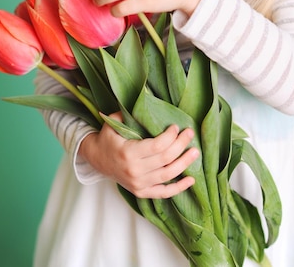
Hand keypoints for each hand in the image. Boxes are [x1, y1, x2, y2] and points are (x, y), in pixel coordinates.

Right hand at [79, 113, 199, 197]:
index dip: (170, 136)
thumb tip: (146, 100)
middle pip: (165, 159)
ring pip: (168, 175)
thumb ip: (127, 114)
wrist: (97, 159)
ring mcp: (138, 184)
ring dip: (184, 163)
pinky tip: (191, 180)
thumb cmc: (108, 137)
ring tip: (195, 152)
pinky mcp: (141, 192)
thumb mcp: (112, 122)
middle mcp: (134, 171)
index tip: (176, 127)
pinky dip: (179, 188)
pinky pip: (163, 193)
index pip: (157, 146)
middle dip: (181, 145)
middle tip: (190, 133)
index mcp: (128, 153)